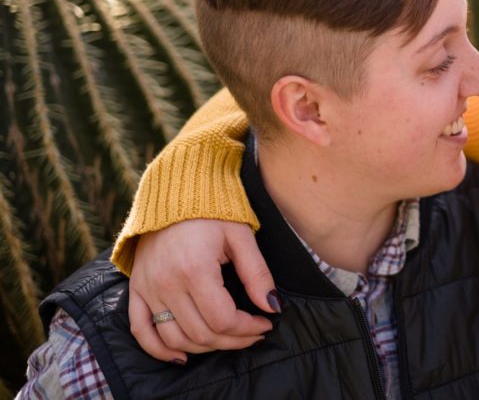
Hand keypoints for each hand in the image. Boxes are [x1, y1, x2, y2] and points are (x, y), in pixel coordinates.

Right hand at [128, 219, 276, 362]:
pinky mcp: (136, 289)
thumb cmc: (213, 212)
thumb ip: (257, 274)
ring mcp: (148, 288)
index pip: (222, 319)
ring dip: (205, 347)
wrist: (174, 193)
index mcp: (195, 269)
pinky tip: (182, 356)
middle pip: (201, 333)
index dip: (248, 328)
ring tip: (228, 339)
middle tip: (253, 333)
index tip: (265, 323)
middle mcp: (167, 283)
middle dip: (234, 340)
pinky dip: (159, 350)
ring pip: (175, 338)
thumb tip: (272, 307)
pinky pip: (141, 330)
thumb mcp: (241, 237)